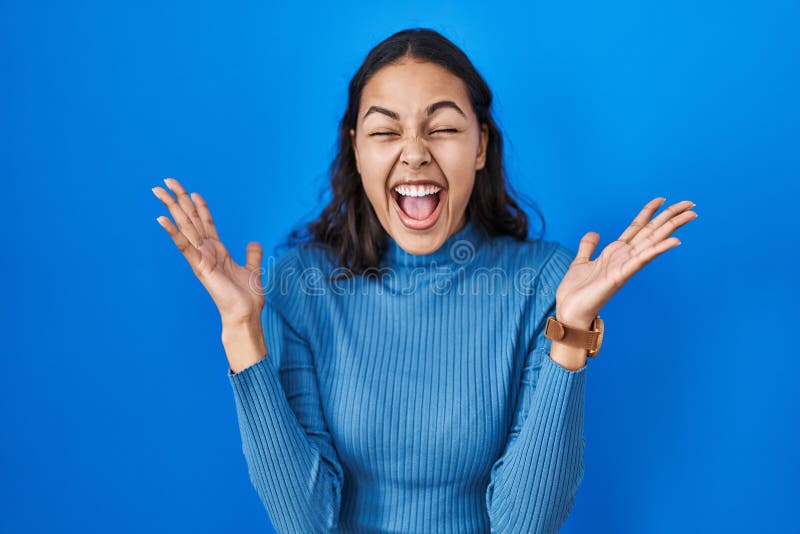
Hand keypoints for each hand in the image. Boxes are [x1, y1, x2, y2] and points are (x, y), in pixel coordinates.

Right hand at [151, 177, 264, 325]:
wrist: (245, 315)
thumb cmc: (246, 297)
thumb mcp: (252, 270)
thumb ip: (251, 255)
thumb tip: (254, 242)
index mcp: (217, 250)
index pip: (206, 222)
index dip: (200, 206)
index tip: (192, 190)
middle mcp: (206, 251)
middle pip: (190, 219)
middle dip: (179, 199)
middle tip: (166, 181)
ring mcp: (200, 257)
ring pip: (184, 226)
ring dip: (171, 207)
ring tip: (158, 191)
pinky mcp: (199, 266)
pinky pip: (184, 246)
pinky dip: (173, 232)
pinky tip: (161, 218)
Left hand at [555, 197, 697, 326]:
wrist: (570, 312)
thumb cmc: (576, 291)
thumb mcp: (580, 262)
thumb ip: (588, 246)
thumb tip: (594, 232)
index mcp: (615, 252)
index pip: (636, 227)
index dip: (649, 212)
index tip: (662, 198)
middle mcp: (624, 257)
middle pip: (651, 231)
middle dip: (670, 216)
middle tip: (691, 204)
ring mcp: (625, 266)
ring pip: (652, 241)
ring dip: (672, 227)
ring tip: (690, 215)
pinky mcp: (621, 276)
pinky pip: (642, 260)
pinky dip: (657, 249)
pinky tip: (674, 241)